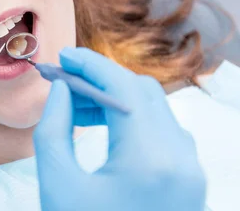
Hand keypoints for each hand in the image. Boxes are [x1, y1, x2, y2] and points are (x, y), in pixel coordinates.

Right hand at [34, 47, 205, 210]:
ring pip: (154, 111)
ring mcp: (190, 171)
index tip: (63, 56)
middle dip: (100, 80)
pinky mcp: (188, 182)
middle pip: (142, 93)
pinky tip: (100, 127)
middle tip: (63, 80)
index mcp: (151, 160)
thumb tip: (60, 90)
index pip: (122, 88)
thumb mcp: (58, 186)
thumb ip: (53, 129)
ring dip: (114, 100)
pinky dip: (130, 121)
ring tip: (73, 107)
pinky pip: (161, 133)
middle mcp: (181, 159)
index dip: (90, 65)